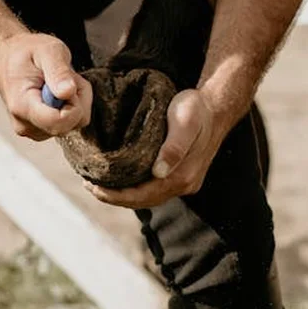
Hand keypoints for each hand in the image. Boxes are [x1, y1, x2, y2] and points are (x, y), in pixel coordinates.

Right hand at [0, 33, 91, 140]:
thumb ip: (59, 71)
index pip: (59, 122)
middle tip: (64, 77)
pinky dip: (71, 107)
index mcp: (23, 106)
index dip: (74, 103)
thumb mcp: (48, 50)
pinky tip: (57, 92)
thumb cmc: (26, 52)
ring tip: (58, 82)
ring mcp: (33, 130)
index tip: (68, 82)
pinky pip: (69, 124)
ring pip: (74, 124)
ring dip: (75, 101)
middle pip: (71, 124)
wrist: (8, 57)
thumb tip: (68, 92)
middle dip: (78, 99)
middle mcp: (25, 124)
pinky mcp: (40, 130)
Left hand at [84, 89, 227, 208]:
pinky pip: (154, 189)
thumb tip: (158, 172)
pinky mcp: (182, 175)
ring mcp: (184, 182)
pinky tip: (121, 179)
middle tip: (90, 186)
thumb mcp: (185, 122)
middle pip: (143, 201)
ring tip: (99, 185)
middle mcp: (184, 184)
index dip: (116, 195)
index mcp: (182, 175)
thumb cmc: (197, 110)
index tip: (94, 186)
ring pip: (148, 196)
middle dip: (115, 197)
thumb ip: (173, 147)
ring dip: (123, 195)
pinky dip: (135, 188)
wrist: (217, 107)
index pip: (143, 195)